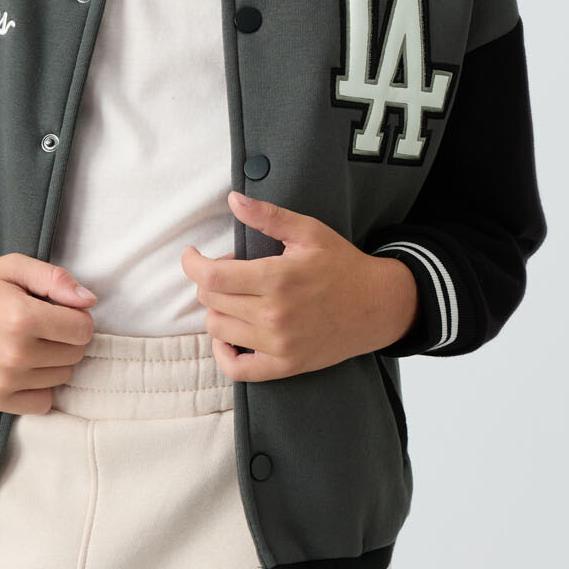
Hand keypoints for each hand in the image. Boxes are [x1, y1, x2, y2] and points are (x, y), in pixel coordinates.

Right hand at [0, 254, 97, 413]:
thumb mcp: (13, 268)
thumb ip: (55, 278)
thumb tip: (89, 301)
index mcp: (22, 317)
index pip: (83, 329)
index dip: (76, 317)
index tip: (59, 311)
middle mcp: (15, 354)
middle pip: (75, 354)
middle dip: (65, 338)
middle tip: (41, 327)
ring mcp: (5, 381)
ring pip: (62, 377)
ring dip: (53, 361)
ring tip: (28, 344)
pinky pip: (44, 402)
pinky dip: (40, 387)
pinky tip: (24, 368)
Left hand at [181, 191, 420, 381]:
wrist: (377, 306)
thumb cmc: (342, 265)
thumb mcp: (309, 231)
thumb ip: (268, 215)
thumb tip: (234, 199)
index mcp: (278, 278)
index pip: (213, 276)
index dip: (192, 263)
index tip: (192, 255)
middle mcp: (275, 315)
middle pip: (212, 300)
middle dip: (209, 281)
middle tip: (229, 271)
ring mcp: (279, 345)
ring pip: (218, 329)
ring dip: (216, 310)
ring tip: (233, 297)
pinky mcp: (285, 366)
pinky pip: (237, 370)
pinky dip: (223, 354)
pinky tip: (228, 336)